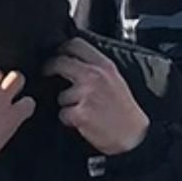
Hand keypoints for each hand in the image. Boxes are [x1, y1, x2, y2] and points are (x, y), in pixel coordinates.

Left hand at [45, 37, 149, 155]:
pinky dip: (69, 119)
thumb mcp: (116, 80)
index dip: (62, 48)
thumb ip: (97, 68)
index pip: (76, 44)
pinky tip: (82, 121)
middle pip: (60, 62)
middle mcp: (94, 77)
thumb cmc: (125, 110)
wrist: (134, 136)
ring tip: (83, 109)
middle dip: (49, 67)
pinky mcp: (79, 114)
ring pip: (60, 94)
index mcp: (105, 66)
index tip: (57, 53)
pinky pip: (63, 113)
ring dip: (66, 103)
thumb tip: (74, 60)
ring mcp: (86, 95)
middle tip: (47, 73)